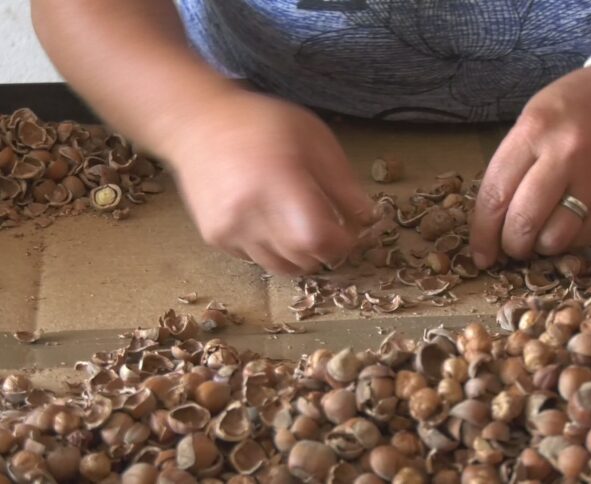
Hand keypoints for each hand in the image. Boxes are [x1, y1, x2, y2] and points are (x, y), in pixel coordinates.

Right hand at [167, 90, 373, 274]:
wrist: (197, 122)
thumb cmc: (263, 124)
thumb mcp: (314, 139)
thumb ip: (343, 183)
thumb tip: (368, 219)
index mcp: (280, 182)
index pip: (319, 239)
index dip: (342, 243)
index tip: (350, 232)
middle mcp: (251, 212)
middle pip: (303, 259)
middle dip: (325, 251)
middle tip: (330, 230)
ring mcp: (229, 229)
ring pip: (280, 267)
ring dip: (300, 256)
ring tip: (301, 227)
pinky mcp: (215, 237)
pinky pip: (255, 259)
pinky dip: (272, 249)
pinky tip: (270, 220)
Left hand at [470, 63, 590, 267]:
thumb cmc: (574, 105)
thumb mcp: (532, 118)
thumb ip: (512, 163)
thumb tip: (493, 216)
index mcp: (534, 131)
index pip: (495, 194)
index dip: (482, 233)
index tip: (480, 254)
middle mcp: (564, 154)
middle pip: (524, 222)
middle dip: (510, 246)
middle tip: (509, 248)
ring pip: (556, 237)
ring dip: (540, 247)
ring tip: (538, 238)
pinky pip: (587, 235)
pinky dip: (570, 242)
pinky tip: (565, 229)